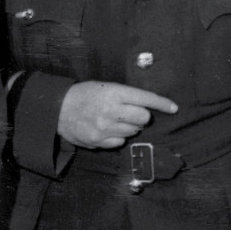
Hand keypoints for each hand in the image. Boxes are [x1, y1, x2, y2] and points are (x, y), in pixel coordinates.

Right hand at [57, 81, 177, 148]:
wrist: (57, 110)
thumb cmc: (83, 95)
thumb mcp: (104, 87)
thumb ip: (125, 95)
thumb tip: (147, 106)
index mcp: (113, 93)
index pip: (145, 98)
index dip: (162, 103)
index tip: (173, 108)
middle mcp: (111, 111)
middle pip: (143, 118)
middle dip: (142, 116)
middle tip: (131, 113)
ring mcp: (105, 128)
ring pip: (133, 132)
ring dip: (129, 127)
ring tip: (115, 120)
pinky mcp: (99, 141)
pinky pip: (120, 142)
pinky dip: (118, 137)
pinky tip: (107, 130)